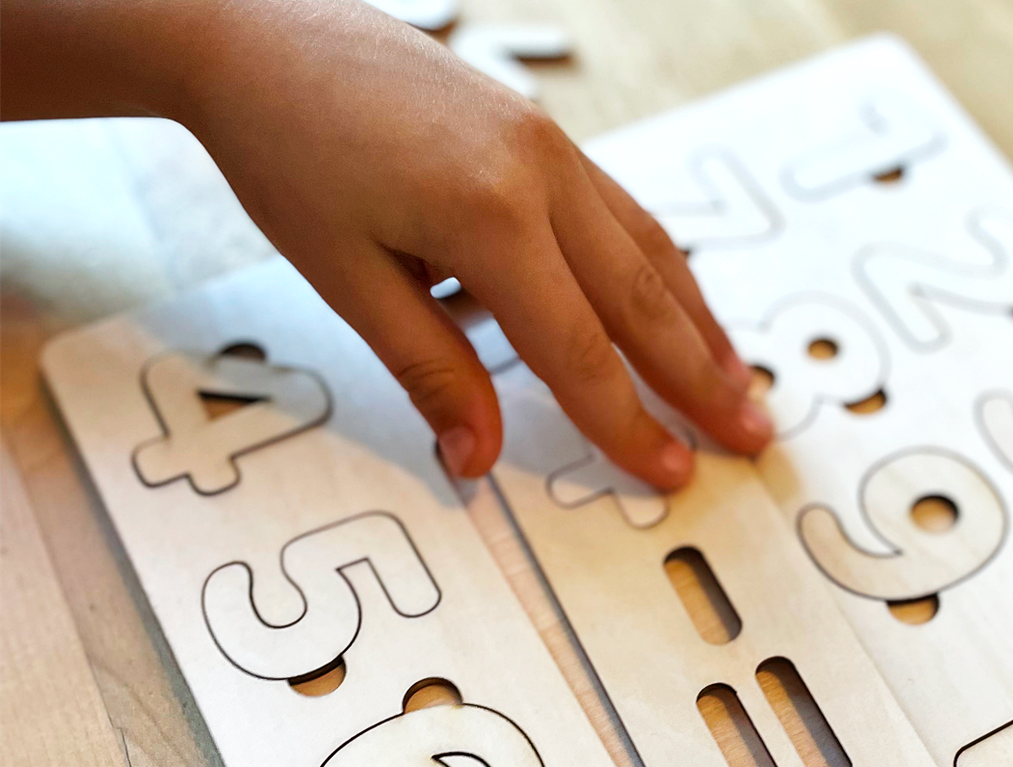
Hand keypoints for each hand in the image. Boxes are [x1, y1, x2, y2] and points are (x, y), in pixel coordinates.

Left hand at [1, 0, 768, 487]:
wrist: (257, 28)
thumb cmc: (288, 148)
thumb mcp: (347, 278)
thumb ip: (430, 371)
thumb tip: (478, 458)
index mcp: (491, 216)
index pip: (580, 352)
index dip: (629, 424)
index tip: (673, 473)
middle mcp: (542, 173)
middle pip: (643, 301)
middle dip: (702, 378)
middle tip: (752, 434)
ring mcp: (550, 144)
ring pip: (649, 252)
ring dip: (699, 324)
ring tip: (738, 380)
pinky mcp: (542, 133)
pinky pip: (622, 214)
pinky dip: (660, 271)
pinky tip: (677, 305)